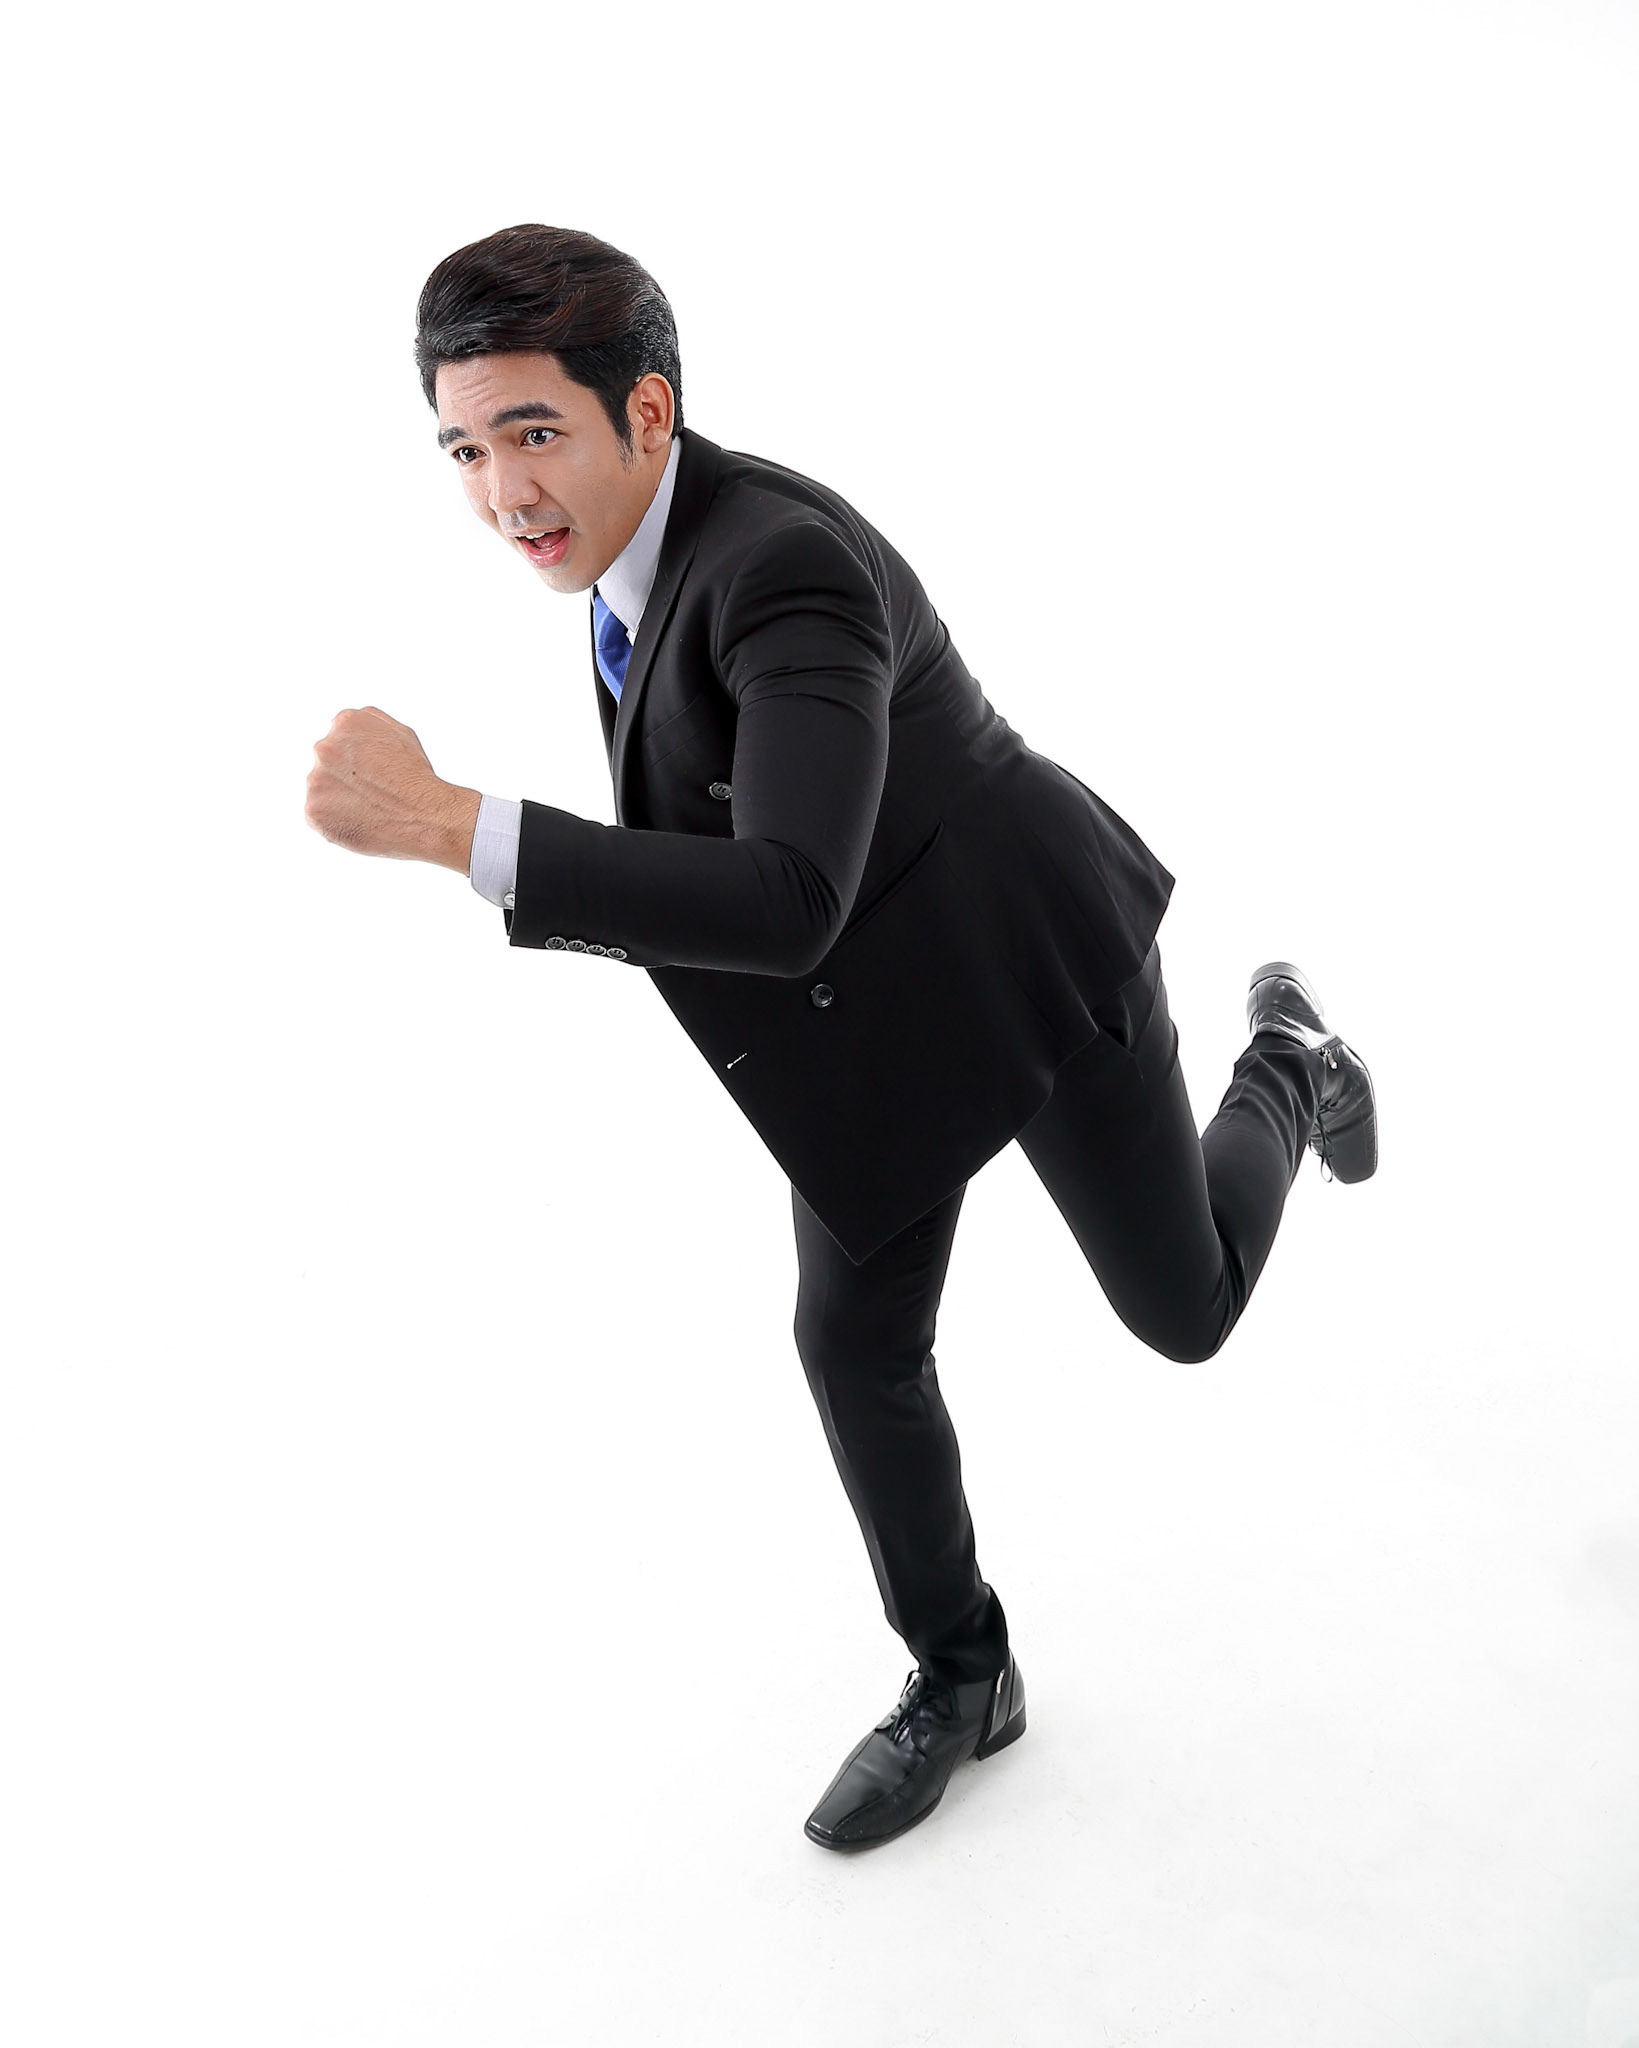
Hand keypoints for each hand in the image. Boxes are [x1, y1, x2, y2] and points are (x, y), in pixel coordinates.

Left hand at [304, 707, 481, 871]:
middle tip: (374, 792)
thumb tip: (346, 723)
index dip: (358, 759)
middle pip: (327, 762)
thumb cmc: (416, 777)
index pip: (339, 738)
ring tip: (369, 808)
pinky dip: (334, 820)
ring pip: (321, 789)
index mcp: (345, 723)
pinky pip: (318, 815)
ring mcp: (315, 780)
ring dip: (338, 798)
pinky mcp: (313, 810)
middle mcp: (324, 747)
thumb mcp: (402, 733)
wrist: (424, 816)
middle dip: (346, 776)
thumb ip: (370, 721)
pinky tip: (360, 821)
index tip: (375, 772)